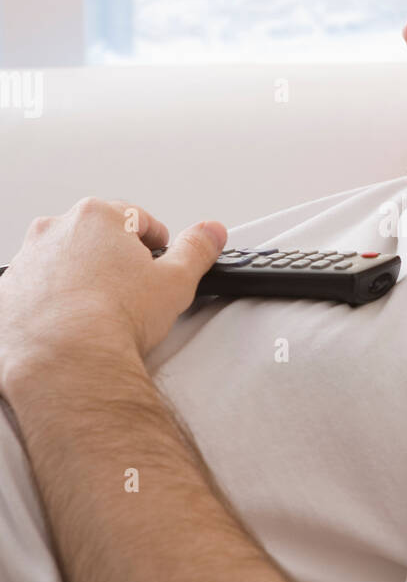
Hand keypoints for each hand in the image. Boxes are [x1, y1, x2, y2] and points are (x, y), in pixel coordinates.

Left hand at [0, 198, 225, 394]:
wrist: (66, 363)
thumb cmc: (112, 321)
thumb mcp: (176, 282)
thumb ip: (197, 250)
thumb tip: (211, 232)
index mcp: (97, 218)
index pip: (136, 219)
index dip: (156, 243)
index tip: (159, 262)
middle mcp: (55, 231)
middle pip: (96, 238)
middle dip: (115, 261)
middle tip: (132, 293)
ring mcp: (27, 261)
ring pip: (63, 263)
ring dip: (82, 279)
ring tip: (100, 313)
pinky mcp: (7, 294)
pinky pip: (36, 291)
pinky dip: (52, 303)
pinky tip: (70, 326)